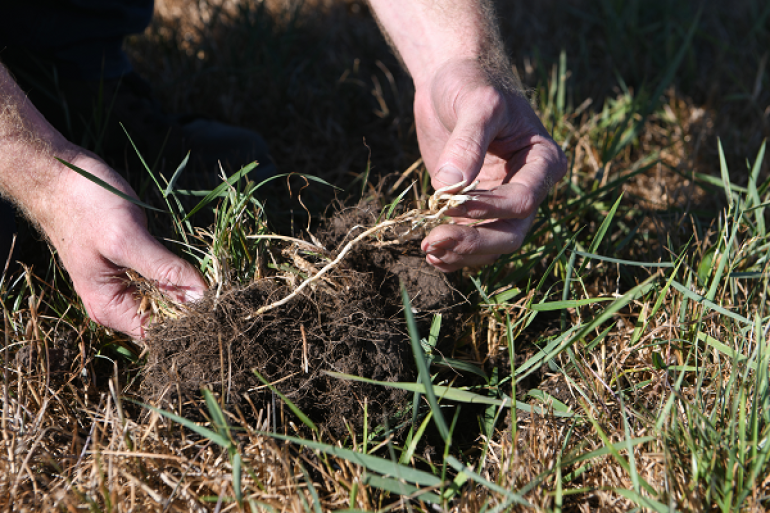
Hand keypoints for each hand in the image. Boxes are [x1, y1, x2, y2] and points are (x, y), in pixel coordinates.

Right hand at [40, 153, 207, 337]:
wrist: (60, 178)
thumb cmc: (86, 206)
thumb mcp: (127, 238)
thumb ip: (164, 269)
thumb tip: (202, 295)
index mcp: (109, 308)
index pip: (159, 332)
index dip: (190, 320)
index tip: (217, 302)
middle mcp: (117, 304)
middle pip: (167, 317)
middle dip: (193, 303)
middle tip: (221, 285)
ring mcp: (125, 286)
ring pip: (169, 297)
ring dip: (190, 287)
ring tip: (215, 275)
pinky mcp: (134, 267)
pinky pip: (165, 279)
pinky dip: (181, 272)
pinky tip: (199, 263)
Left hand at [415, 59, 567, 270]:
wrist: (451, 83)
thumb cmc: (471, 84)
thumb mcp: (475, 103)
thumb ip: (467, 143)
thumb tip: (448, 188)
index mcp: (543, 162)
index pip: (523, 201)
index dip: (487, 209)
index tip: (448, 200)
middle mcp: (529, 188)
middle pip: (511, 233)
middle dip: (474, 242)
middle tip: (433, 242)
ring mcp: (502, 203)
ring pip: (492, 245)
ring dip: (461, 253)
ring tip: (427, 248)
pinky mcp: (476, 210)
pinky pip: (473, 244)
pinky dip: (454, 254)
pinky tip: (431, 254)